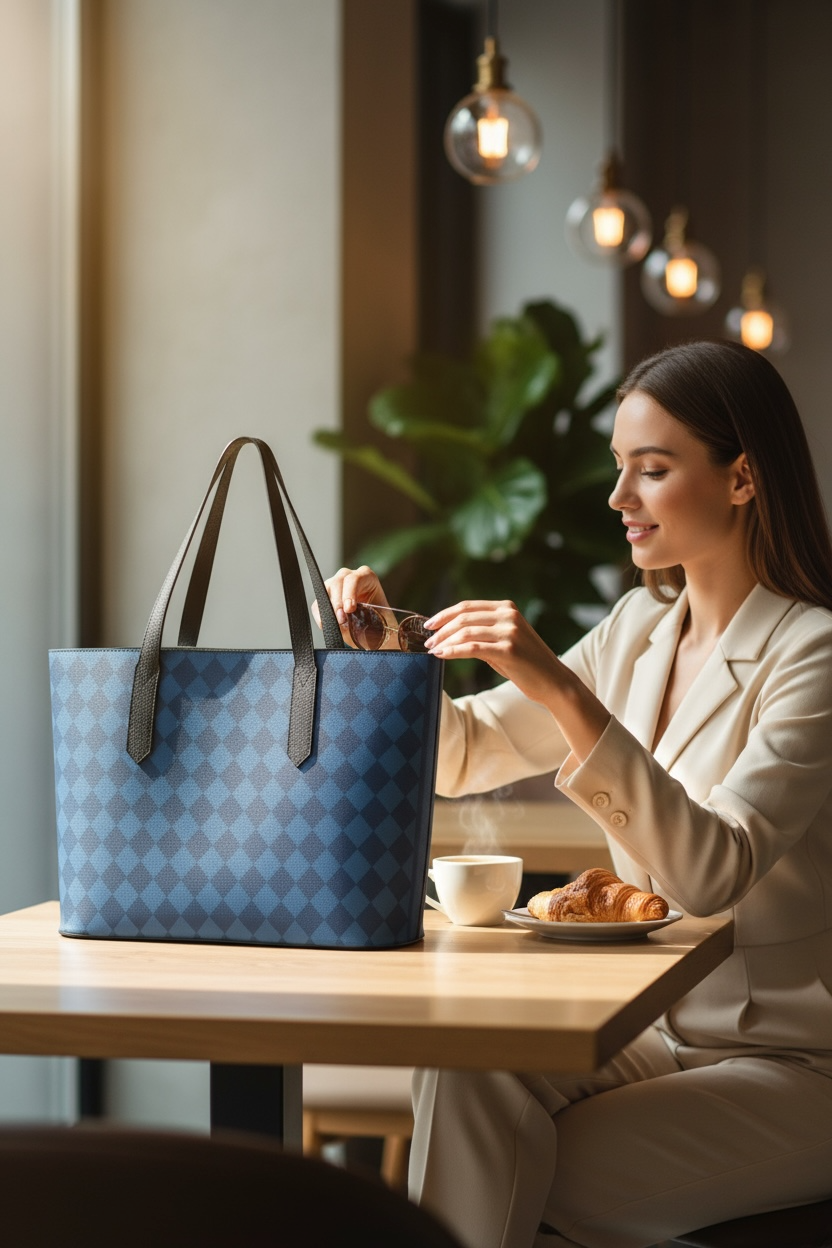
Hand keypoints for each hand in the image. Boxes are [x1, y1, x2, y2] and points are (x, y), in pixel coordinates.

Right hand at [312, 565, 390, 642]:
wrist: (375, 632)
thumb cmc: (380, 624)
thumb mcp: (377, 621)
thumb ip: (364, 621)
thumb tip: (347, 624)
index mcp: (367, 578)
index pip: (355, 578)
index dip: (350, 592)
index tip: (350, 609)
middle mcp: (349, 577)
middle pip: (338, 582)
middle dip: (338, 602)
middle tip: (341, 619)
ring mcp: (336, 586)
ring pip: (325, 590)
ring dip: (328, 608)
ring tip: (335, 623)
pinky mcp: (326, 598)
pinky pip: (317, 604)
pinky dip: (320, 615)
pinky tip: (327, 625)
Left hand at [423, 599, 561, 706]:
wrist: (554, 681)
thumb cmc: (526, 664)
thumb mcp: (503, 642)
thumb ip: (482, 634)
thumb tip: (448, 634)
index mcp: (507, 608)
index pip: (467, 606)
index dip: (444, 614)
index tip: (429, 625)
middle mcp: (508, 615)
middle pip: (463, 617)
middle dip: (441, 629)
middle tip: (427, 641)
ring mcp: (509, 631)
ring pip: (465, 632)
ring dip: (444, 641)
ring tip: (432, 650)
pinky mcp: (508, 650)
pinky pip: (472, 648)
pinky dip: (453, 651)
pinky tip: (442, 655)